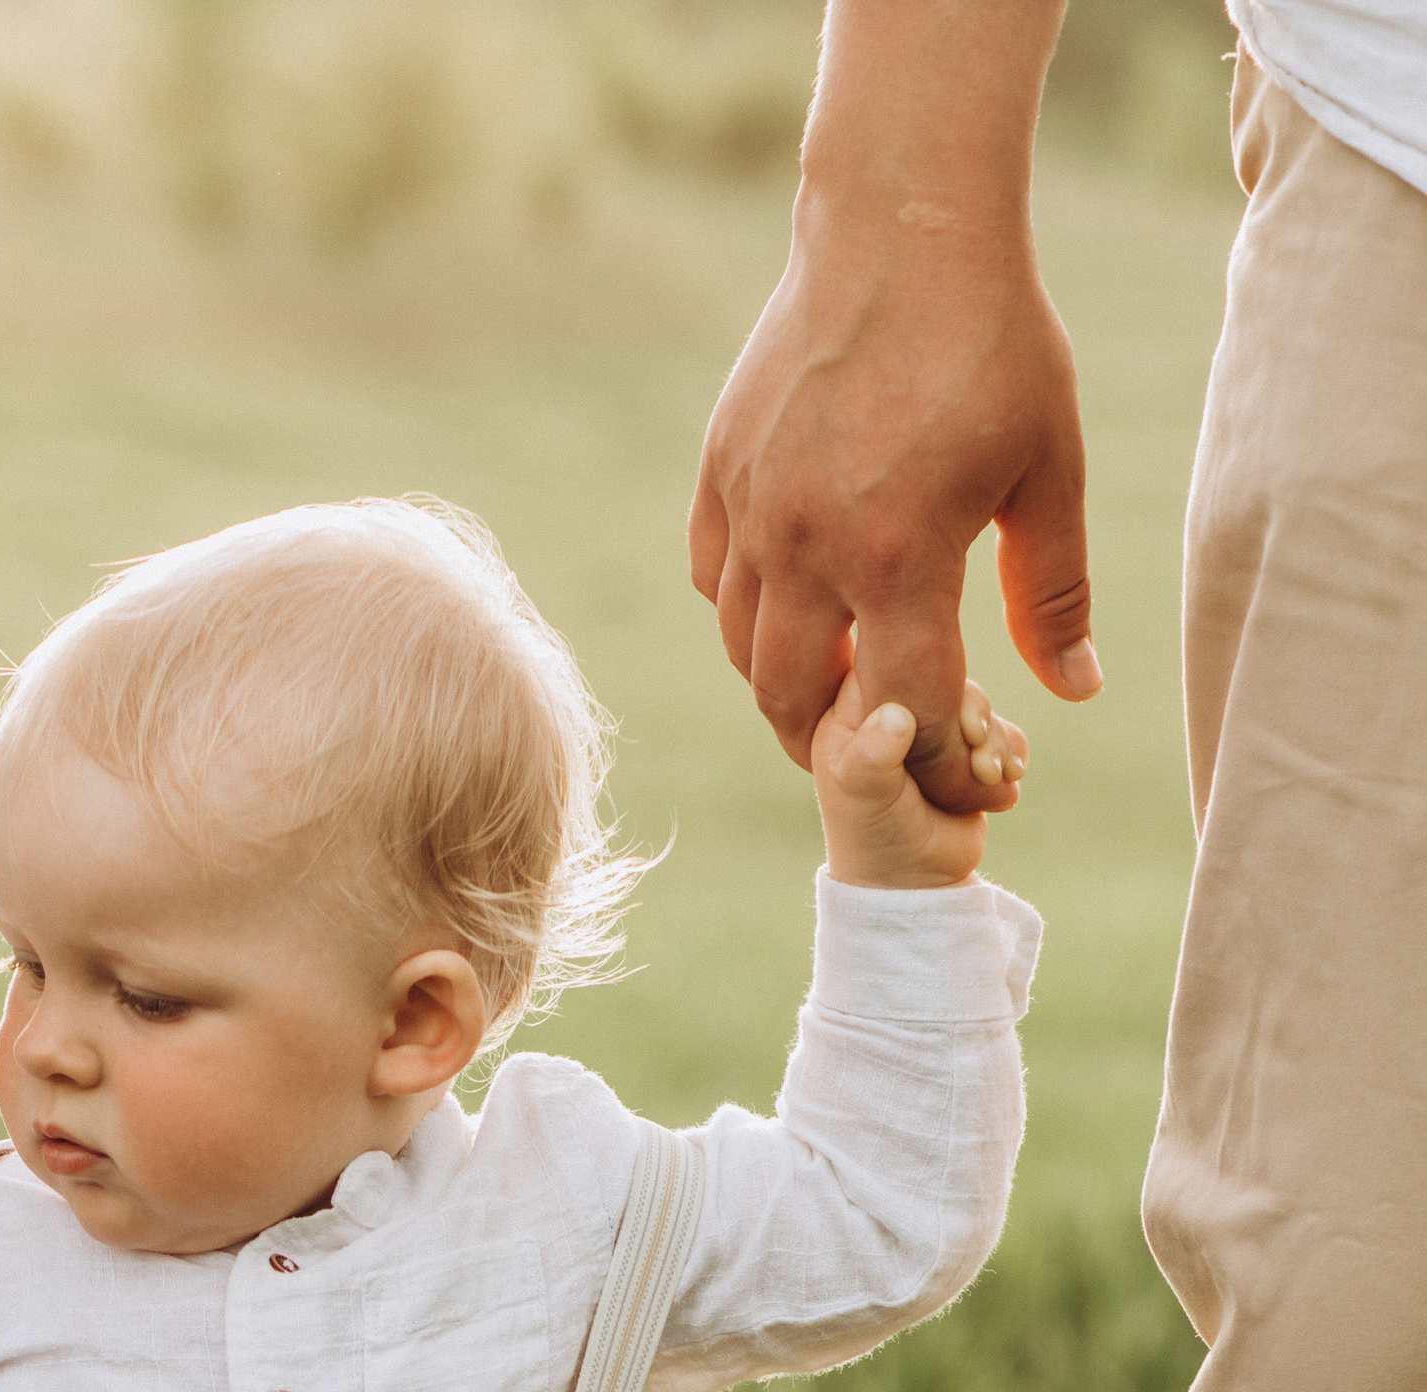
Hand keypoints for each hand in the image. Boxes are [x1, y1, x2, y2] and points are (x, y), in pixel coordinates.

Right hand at [690, 192, 1097, 813]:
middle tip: (874, 750)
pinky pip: (713, 576)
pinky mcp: (722, 471)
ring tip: (828, 685)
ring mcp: (754, 510)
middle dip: (836, 746)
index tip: (961, 772)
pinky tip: (786, 601)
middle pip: (792, 704)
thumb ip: (1052, 590)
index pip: (903, 714)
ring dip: (782, 686)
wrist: (903, 224)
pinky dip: (744, 611)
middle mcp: (809, 548)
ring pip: (742, 650)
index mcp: (898, 558)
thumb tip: (1074, 690)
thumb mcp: (1046, 468)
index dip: (935, 763)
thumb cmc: (993, 342)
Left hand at [812, 671, 1025, 885]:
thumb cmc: (875, 841)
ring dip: (995, 740)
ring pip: (978, 703)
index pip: (890, 658)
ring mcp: (934, 731)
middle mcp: (892, 711)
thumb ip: (873, 755)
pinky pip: (1003, 730)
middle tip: (977, 747)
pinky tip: (1004, 780)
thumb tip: (898, 714)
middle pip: (945, 673)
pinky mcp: (968, 752)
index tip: (943, 721)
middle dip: (970, 712)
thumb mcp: (865, 798)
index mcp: (852, 711)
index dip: (927, 679)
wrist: (913, 886)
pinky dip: (1011, 753)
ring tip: (989, 776)